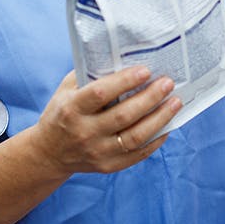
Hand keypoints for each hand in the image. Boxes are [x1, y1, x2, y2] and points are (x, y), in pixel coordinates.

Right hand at [33, 67, 181, 175]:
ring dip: (160, 118)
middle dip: (150, 98)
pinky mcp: (108, 166)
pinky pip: (138, 154)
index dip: (124, 81)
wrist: (48, 153)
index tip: (146, 70)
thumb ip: (90, 75)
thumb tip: (124, 57)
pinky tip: (168, 125)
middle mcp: (84, 132)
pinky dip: (156, 140)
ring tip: (175, 102)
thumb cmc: (62, 112)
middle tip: (168, 83)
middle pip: (123, 116)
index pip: (100, 93)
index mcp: (71, 109)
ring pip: (135, 137)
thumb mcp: (67, 90)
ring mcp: (97, 152)